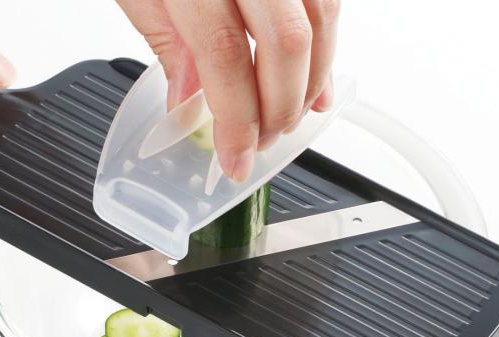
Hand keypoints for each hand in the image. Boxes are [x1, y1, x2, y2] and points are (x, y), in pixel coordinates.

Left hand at [117, 0, 339, 180]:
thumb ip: (169, 46)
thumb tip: (191, 103)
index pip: (225, 59)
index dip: (237, 121)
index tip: (235, 159)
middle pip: (286, 44)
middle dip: (280, 108)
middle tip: (263, 142)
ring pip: (320, 23)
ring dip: (310, 84)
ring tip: (290, 118)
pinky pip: (328, 2)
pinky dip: (326, 48)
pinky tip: (316, 78)